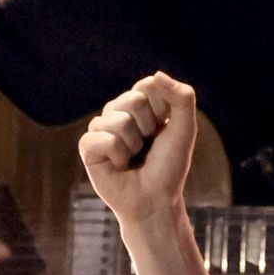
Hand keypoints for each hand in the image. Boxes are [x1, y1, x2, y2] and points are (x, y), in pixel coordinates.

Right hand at [78, 72, 197, 228]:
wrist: (154, 200)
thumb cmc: (169, 166)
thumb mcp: (185, 130)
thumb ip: (182, 99)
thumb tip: (157, 74)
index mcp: (141, 104)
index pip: (148, 85)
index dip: (161, 109)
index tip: (163, 129)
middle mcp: (118, 112)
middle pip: (133, 100)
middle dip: (147, 127)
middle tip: (147, 146)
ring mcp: (101, 128)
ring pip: (118, 120)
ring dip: (133, 144)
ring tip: (133, 157)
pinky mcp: (88, 147)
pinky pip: (102, 139)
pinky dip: (117, 155)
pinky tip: (119, 165)